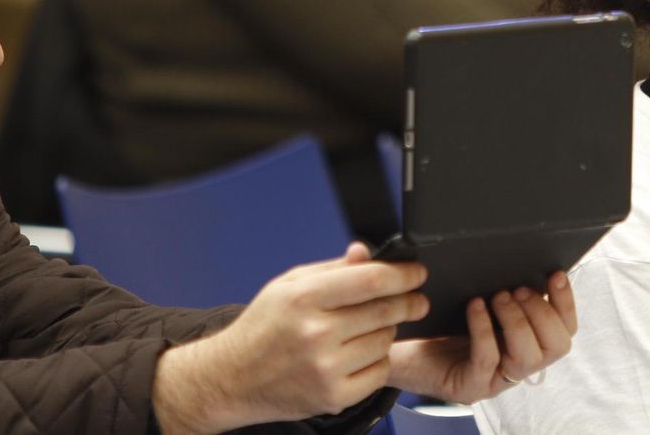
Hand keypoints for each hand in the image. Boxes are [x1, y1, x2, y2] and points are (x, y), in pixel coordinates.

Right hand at [152, 243, 427, 433]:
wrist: (232, 379)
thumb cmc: (263, 328)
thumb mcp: (290, 285)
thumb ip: (334, 268)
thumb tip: (368, 252)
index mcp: (305, 298)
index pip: (372, 280)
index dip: (404, 274)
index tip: (417, 273)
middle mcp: (316, 334)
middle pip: (386, 310)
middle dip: (409, 302)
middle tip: (415, 299)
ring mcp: (326, 368)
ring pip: (385, 340)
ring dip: (386, 331)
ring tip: (366, 329)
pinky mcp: (334, 396)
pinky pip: (380, 371)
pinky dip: (377, 361)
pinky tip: (358, 355)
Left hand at [387, 271, 577, 403]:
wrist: (394, 345)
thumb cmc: (437, 322)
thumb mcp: (480, 301)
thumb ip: (507, 290)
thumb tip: (528, 260)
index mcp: (526, 343)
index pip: (565, 330)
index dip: (566, 302)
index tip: (555, 274)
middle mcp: (516, 365)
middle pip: (557, 346)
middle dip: (542, 312)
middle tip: (517, 289)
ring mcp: (495, 379)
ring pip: (529, 357)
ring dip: (518, 320)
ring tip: (498, 297)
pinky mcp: (469, 386)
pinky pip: (488, 359)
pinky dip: (484, 328)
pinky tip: (475, 306)